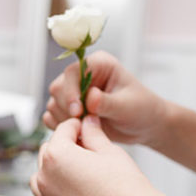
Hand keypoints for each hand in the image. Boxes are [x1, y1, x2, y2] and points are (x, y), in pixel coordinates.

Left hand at [30, 117, 160, 195]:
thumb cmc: (126, 188)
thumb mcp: (110, 151)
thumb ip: (93, 133)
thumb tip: (87, 122)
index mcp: (56, 155)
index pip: (62, 131)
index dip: (76, 127)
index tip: (85, 129)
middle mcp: (45, 178)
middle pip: (48, 153)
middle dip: (64, 149)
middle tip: (86, 152)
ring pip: (41, 179)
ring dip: (54, 174)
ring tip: (78, 176)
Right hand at [43, 51, 166, 145]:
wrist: (144, 126)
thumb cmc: (142, 109)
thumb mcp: (128, 106)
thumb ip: (107, 102)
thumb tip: (90, 97)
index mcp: (98, 65)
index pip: (72, 72)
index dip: (70, 91)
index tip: (77, 111)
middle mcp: (82, 76)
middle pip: (58, 87)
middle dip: (68, 108)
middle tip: (84, 123)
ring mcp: (73, 92)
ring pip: (53, 103)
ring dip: (65, 119)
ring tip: (86, 128)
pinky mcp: (68, 108)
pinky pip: (52, 115)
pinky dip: (60, 125)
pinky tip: (78, 131)